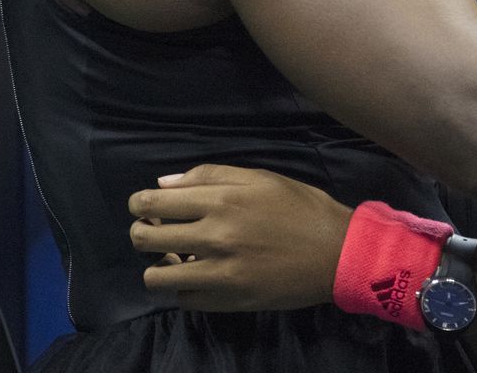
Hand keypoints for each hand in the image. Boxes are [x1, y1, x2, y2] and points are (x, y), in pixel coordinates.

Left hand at [128, 164, 353, 312]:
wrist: (338, 253)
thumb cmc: (302, 208)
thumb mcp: (261, 178)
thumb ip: (210, 176)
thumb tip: (164, 183)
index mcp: (221, 200)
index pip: (153, 203)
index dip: (139, 204)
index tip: (142, 206)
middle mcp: (214, 236)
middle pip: (145, 239)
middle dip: (142, 233)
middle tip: (155, 232)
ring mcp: (219, 273)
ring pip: (156, 277)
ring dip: (157, 266)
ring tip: (174, 259)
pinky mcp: (229, 301)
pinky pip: (184, 299)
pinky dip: (184, 288)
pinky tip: (199, 277)